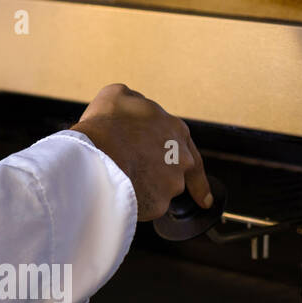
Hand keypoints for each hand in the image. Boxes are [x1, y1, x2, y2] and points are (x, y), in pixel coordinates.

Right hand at [70, 83, 212, 221]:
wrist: (97, 152)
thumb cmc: (107, 123)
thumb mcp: (118, 95)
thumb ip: (134, 101)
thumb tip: (134, 104)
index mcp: (176, 130)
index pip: (190, 151)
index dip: (191, 169)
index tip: (204, 196)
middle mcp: (181, 158)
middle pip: (176, 173)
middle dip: (163, 179)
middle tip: (148, 183)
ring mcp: (172, 183)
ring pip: (160, 191)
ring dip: (145, 189)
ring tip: (119, 181)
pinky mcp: (157, 204)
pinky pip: (145, 207)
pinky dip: (134, 204)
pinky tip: (117, 194)